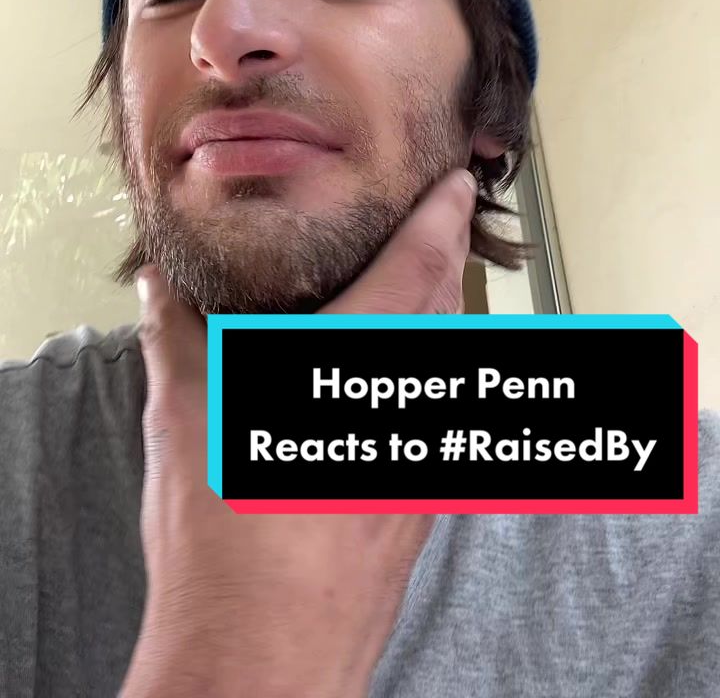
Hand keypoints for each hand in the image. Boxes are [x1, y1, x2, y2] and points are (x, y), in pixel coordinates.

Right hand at [120, 168, 476, 697]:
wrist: (262, 659)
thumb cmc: (225, 539)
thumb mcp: (183, 417)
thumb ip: (179, 332)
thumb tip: (164, 277)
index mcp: (352, 368)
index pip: (420, 268)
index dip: (445, 217)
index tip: (458, 182)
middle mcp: (405, 406)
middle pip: (448, 309)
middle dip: (450, 258)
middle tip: (438, 221)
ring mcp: (422, 459)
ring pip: (449, 364)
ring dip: (441, 316)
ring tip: (414, 291)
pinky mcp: (422, 506)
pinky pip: (439, 414)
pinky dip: (428, 375)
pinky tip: (389, 387)